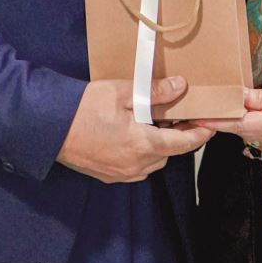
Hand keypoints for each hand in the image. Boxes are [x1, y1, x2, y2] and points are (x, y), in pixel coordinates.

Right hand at [57, 76, 213, 182]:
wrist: (49, 128)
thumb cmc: (85, 107)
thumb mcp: (123, 92)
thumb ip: (155, 93)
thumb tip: (181, 86)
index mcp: (143, 145)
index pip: (183, 144)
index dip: (200, 135)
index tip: (213, 124)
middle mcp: (136, 166)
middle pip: (169, 153)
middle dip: (179, 137)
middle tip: (184, 116)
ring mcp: (121, 174)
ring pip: (153, 162)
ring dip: (160, 145)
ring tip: (159, 122)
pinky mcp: (108, 175)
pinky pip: (136, 167)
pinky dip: (144, 153)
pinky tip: (136, 134)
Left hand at [191, 77, 261, 153]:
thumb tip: (238, 98)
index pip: (239, 124)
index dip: (217, 120)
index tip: (198, 116)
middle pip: (242, 130)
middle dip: (222, 120)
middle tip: (201, 108)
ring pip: (250, 132)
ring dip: (234, 121)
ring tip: (216, 107)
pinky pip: (261, 133)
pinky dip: (248, 123)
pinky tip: (240, 112)